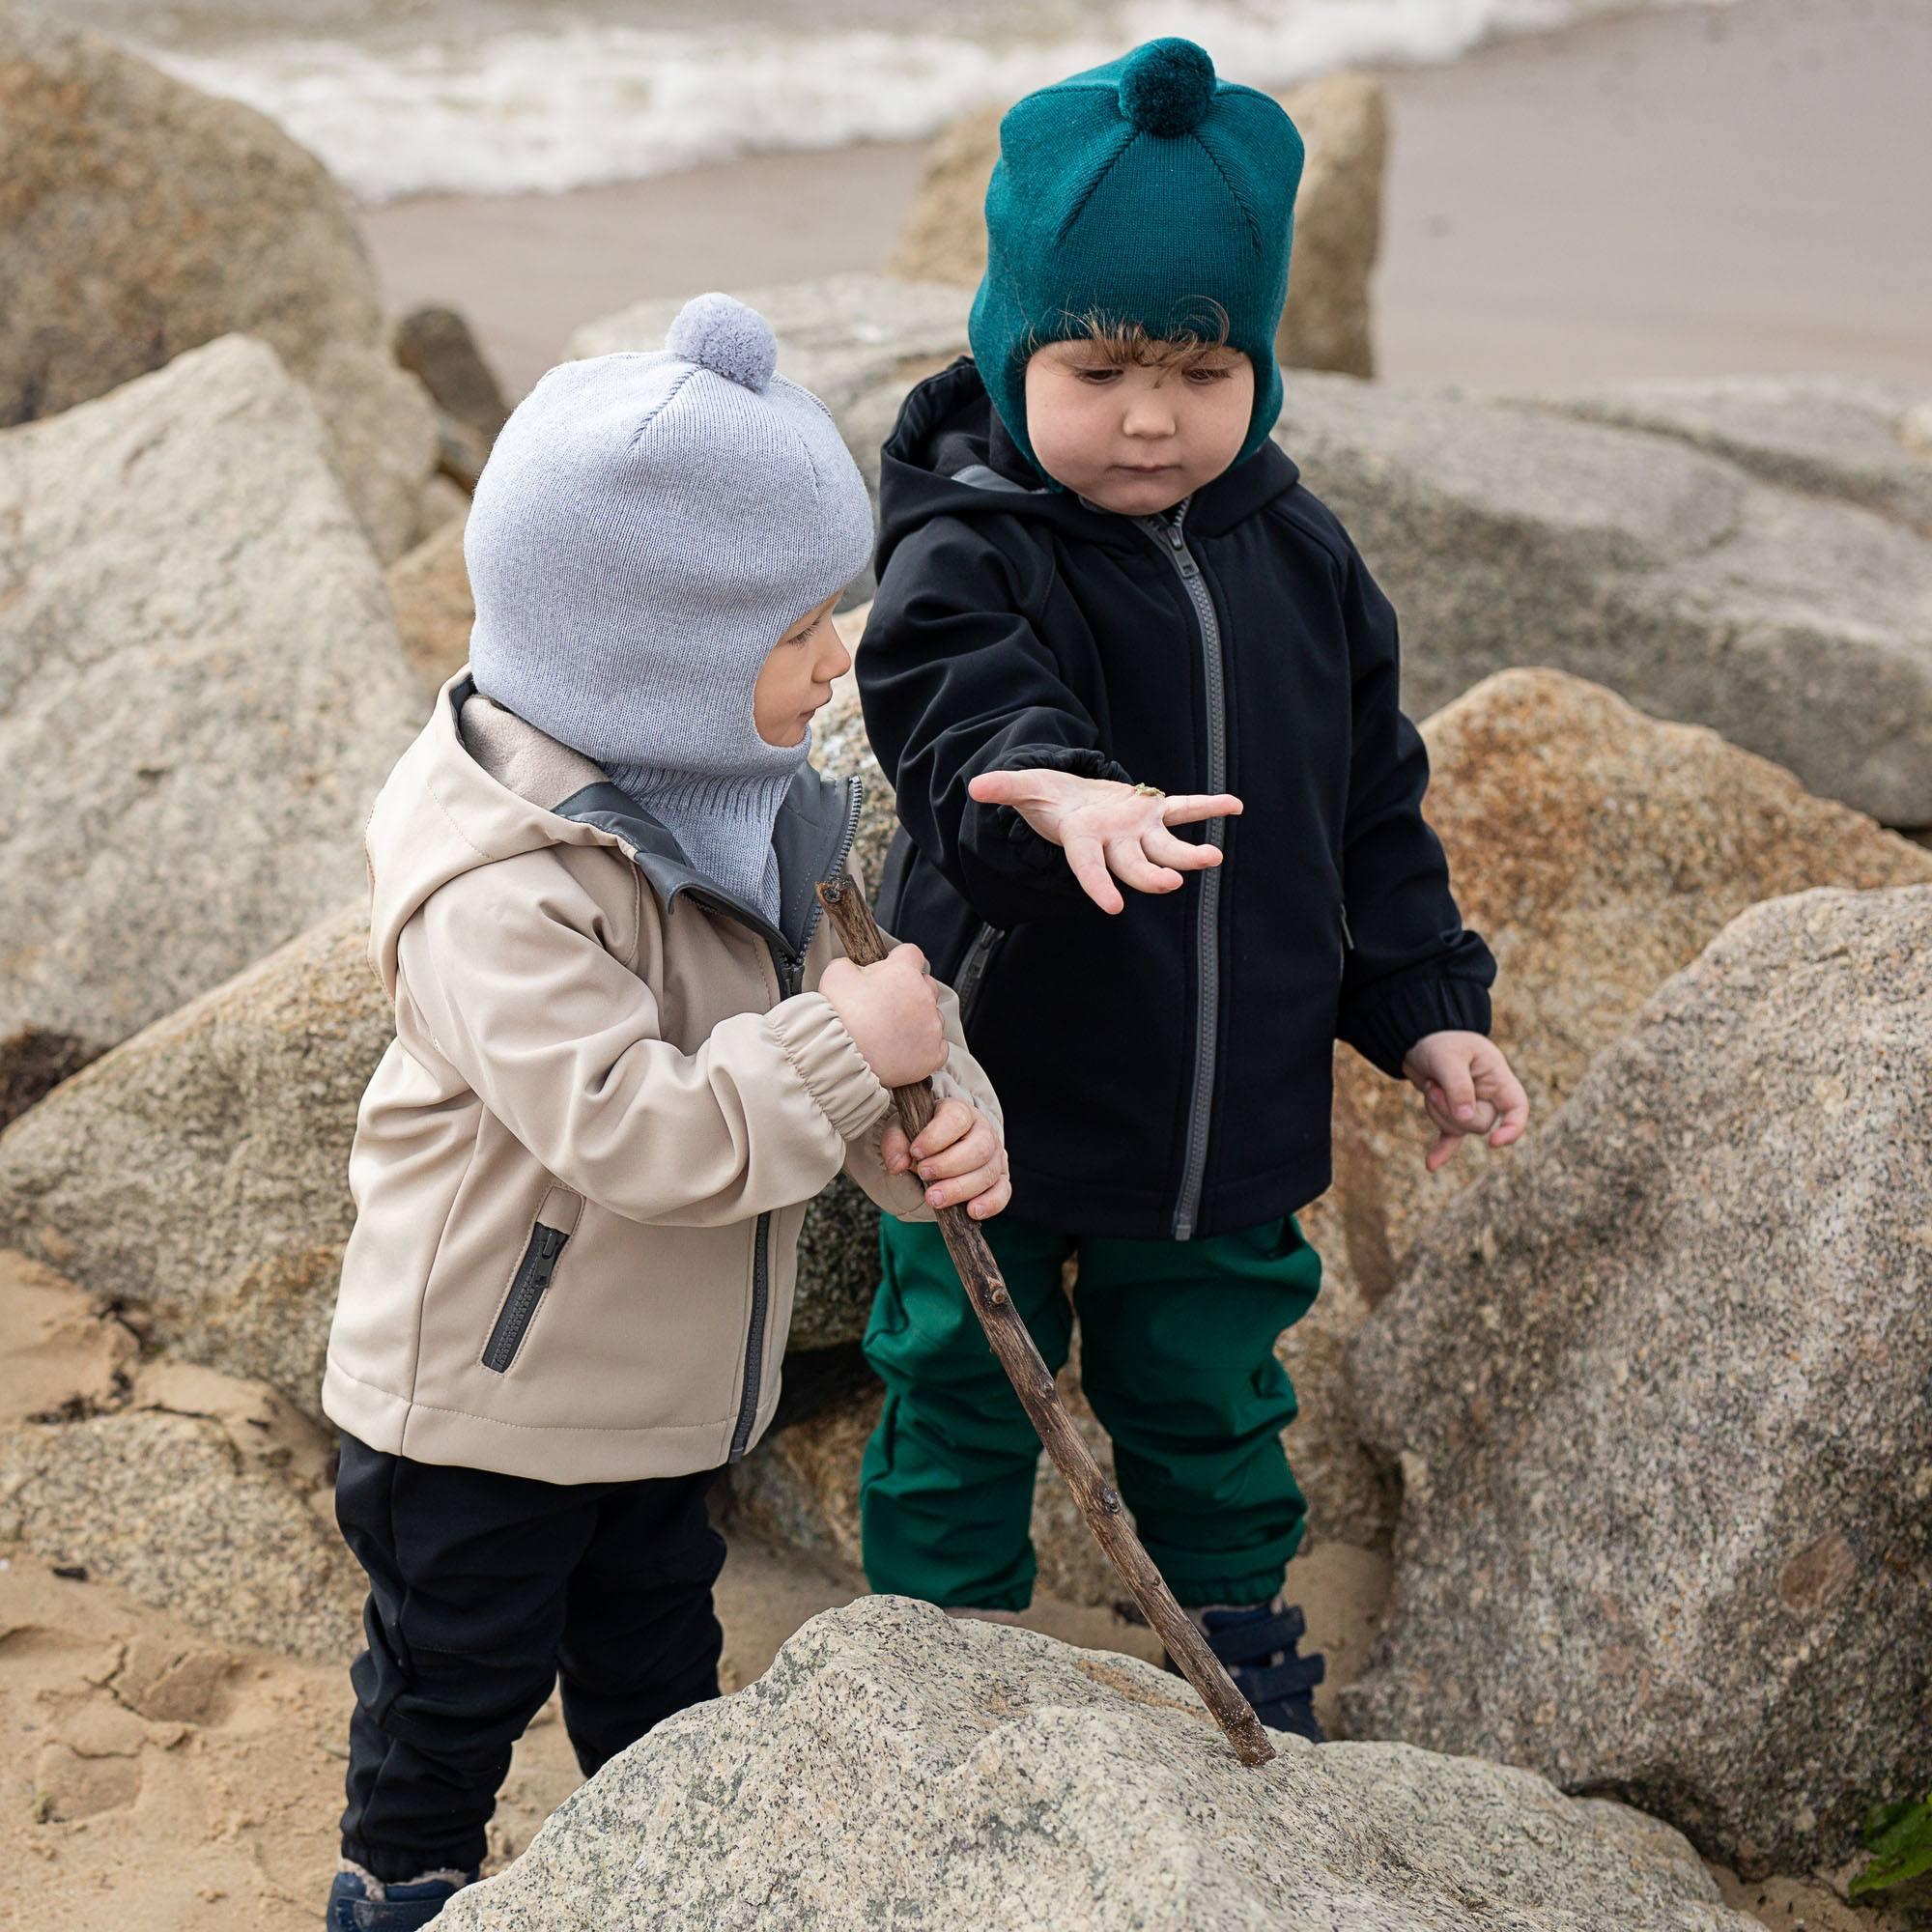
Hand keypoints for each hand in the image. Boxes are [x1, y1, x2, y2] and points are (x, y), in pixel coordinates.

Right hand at [819, 944, 946, 1089]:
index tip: (889, 972)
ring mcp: (932, 1027)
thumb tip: (855, 968)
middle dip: (910, 992)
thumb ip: (850, 964)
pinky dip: (923, 1048)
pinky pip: (937, 1047)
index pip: (911, 954)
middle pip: (926, 985)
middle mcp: (925, 997)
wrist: (843, 1058)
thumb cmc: (840, 1016)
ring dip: (918, 1021)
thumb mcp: (836, 974)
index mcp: (904, 972)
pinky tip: (903, 1051)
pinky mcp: (934, 1054)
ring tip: (892, 1034)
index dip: (898, 961)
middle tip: (886, 1007)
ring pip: (933, 1017)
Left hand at [881, 1096, 1010, 1220]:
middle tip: (923, 1175)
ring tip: (934, 1199)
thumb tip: (898, 1165)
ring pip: (989, 1172)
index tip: (915, 1152)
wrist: (936, 1151)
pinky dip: (990, 1203)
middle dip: (949, 1165)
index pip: (957, 1118)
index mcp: (960, 1112)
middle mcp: (983, 1131)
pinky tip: (971, 1211)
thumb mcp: (902, 1130)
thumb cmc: (921, 1136)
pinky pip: (1003, 1192)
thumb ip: (895, 1141)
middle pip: (979, 1148)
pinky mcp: (1000, 1179)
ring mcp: (995, 1156)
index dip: (936, 1136)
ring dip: (961, 1189)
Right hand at [966, 768, 1242, 915]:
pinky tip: (1234, 806)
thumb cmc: (1048, 799)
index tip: (1114, 908)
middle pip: (1135, 867)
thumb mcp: (1027, 789)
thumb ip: (1006, 788)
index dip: (1099, 887)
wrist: (1075, 798)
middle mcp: (1115, 843)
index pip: (1089, 869)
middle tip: (1171, 884)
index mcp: (1083, 842)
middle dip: (1152, 877)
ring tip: (1213, 856)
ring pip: (1166, 848)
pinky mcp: (1156, 811)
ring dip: (1190, 855)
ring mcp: (1139, 830)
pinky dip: (1209, 808)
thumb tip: (975, 788)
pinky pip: (1186, 809)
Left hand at [1401, 1031, 1529, 1173]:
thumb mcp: (1448, 1058)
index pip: (1518, 1108)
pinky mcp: (1451, 1114)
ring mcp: (1470, 1107)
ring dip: (1437, 1111)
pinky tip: (1430, 1165)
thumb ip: (1459, 1087)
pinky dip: (1441, 1150)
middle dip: (1451, 1111)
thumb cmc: (1440, 1042)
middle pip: (1480, 1124)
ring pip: (1460, 1129)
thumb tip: (1465, 1118)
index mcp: (1498, 1077)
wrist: (1418, 1040)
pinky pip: (1450, 1138)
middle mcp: (1489, 1095)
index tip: (1495, 1142)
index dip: (1513, 1128)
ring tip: (1431, 1085)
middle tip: (1434, 1086)